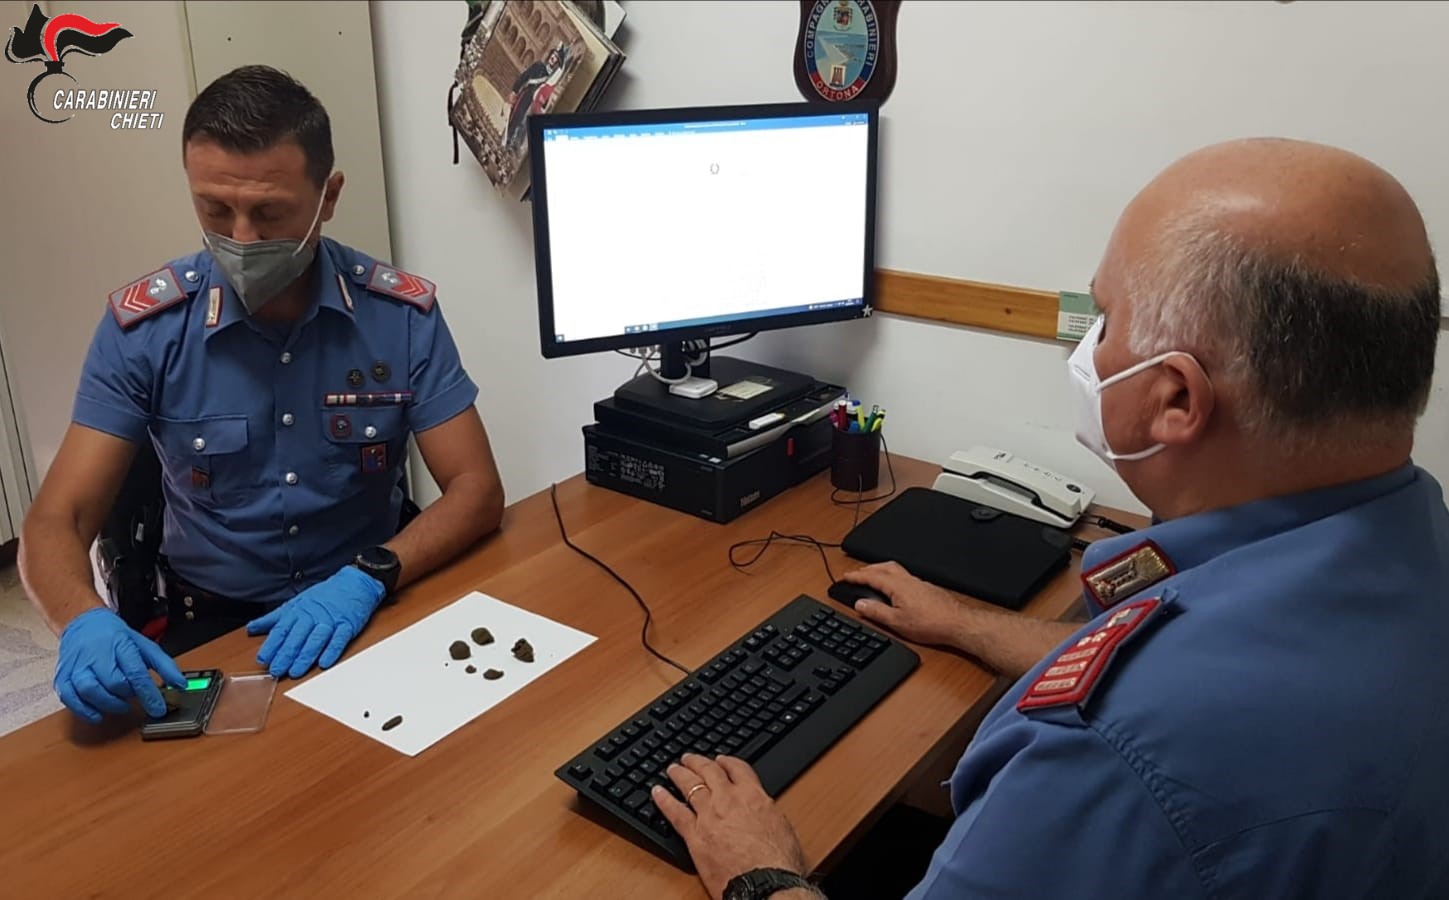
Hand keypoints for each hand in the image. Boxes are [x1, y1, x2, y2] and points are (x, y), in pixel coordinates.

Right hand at [54, 608, 185, 722]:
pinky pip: (69, 699)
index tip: (158, 709)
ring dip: (108, 704)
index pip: (136, 672)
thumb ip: (164, 665)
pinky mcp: (62, 677)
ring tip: (119, 704)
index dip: (149, 694)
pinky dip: (84, 711)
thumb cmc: (115, 637)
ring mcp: (76, 666)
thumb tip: (181, 684)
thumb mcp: (144, 645)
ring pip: (89, 690)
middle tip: (134, 696)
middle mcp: (96, 654)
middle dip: (127, 695)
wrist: (83, 624)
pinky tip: (98, 713)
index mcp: (120, 644)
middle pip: (113, 682)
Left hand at [246, 566, 384, 678]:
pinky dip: (331, 651)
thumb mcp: (296, 603)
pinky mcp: (347, 626)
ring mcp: (330, 621)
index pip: (282, 629)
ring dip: (305, 656)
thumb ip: (274, 618)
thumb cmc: (325, 595)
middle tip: (276, 670)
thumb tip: (252, 628)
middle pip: (297, 637)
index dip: (272, 645)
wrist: (355, 583)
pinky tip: (324, 663)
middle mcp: (313, 616)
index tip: (263, 658)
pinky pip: (338, 640)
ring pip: (315, 640)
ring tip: (295, 671)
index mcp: (299, 611)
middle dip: (285, 655)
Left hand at [653, 753, 808, 899]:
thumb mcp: (781, 827)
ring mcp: (709, 816)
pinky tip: (657, 793)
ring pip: (690, 786)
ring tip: (673, 769)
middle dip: (698, 762)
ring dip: (680, 774)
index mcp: (754, 796)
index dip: (727, 761)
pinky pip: (675, 812)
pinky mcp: (694, 835)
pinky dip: (664, 800)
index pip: (738, 768)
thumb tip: (762, 814)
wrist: (765, 883)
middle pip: (709, 772)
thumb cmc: (778, 861)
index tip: (721, 760)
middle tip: (690, 758)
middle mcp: (729, 800)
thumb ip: (766, 813)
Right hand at [843, 561, 969, 648]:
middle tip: (857, 573)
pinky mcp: (927, 588)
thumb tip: (860, 604)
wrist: (957, 623)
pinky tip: (896, 587)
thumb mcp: (897, 622)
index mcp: (897, 586)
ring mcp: (919, 583)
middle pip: (884, 567)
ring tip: (874, 576)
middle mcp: (908, 580)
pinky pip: (905, 576)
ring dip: (881, 570)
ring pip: (896, 569)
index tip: (846, 576)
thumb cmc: (931, 623)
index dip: (857, 576)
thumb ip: (877, 612)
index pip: (872, 576)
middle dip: (868, 568)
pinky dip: (894, 576)